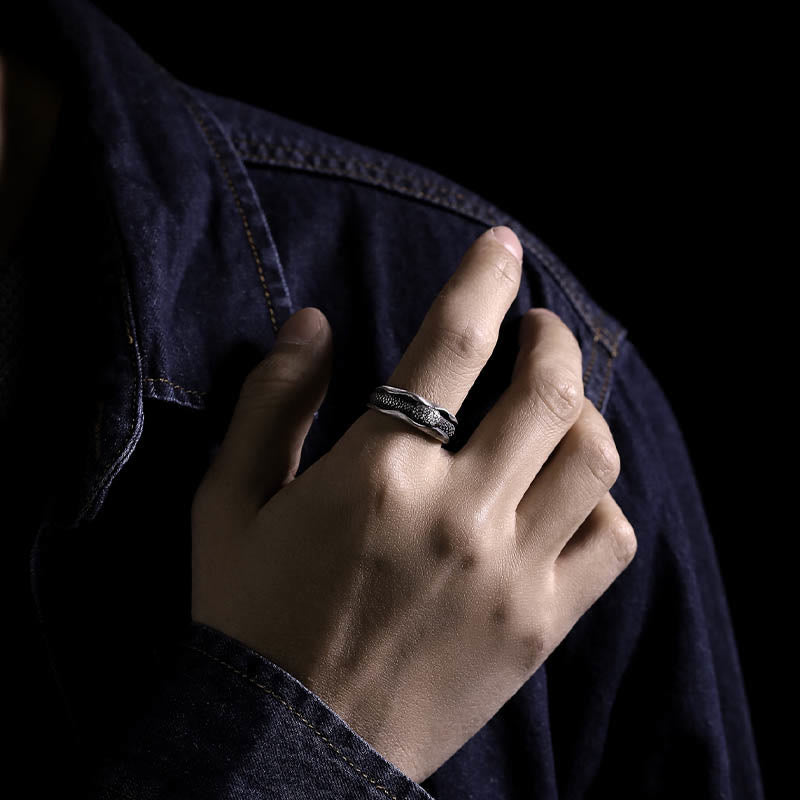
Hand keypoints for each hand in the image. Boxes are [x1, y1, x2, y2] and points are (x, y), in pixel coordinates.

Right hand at [190, 226, 636, 783]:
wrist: (292, 746)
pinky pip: (610, 540)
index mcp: (377, 475)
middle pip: (545, 389)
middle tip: (535, 324)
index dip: (482, 279)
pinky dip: (600, 497)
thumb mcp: (227, 504)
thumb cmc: (252, 619)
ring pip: (590, 456)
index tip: (500, 246)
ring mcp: (510, 573)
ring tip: (555, 399)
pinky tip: (565, 488)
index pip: (451, 342)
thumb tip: (311, 322)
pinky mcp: (539, 626)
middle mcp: (457, 515)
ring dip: (581, 407)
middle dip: (549, 335)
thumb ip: (270, 403)